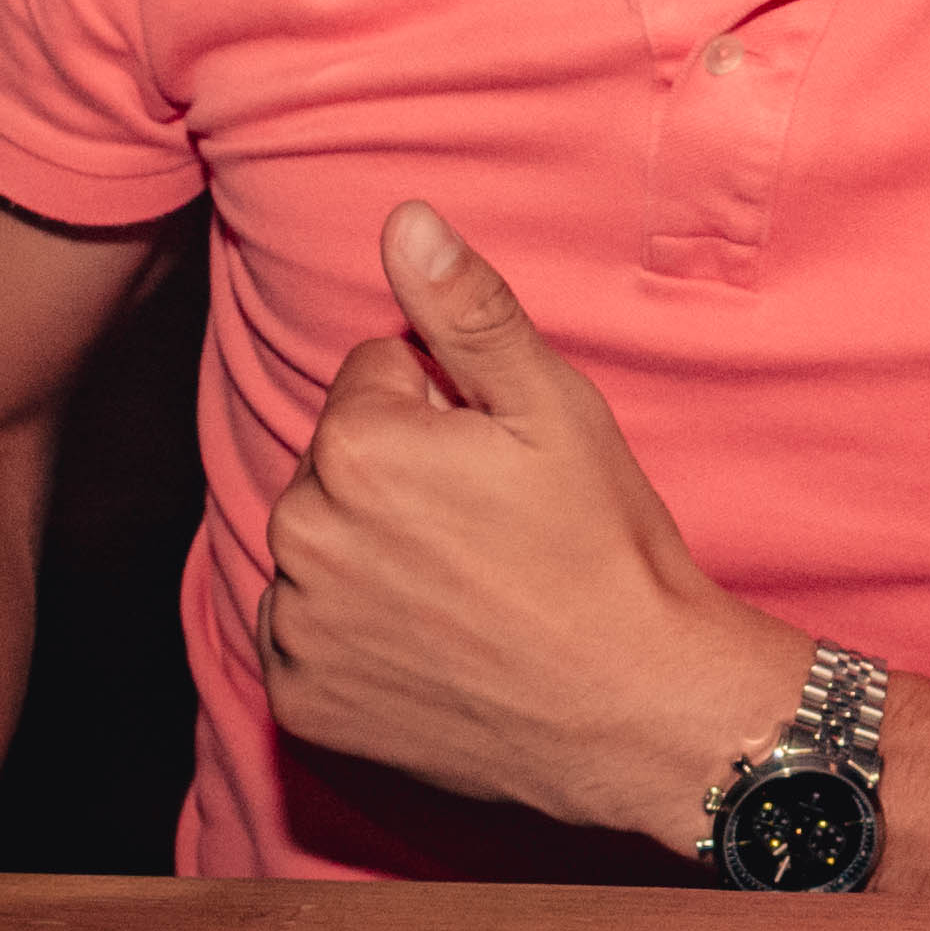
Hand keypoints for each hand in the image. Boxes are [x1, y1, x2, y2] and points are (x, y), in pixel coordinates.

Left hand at [257, 202, 799, 849]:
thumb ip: (468, 309)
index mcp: (356, 448)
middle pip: (339, 463)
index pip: (372, 379)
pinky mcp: (302, 700)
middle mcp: (302, 534)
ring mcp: (297, 626)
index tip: (501, 464)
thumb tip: (404, 220)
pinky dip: (355, 634)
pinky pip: (309, 634)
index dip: (446, 409)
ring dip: (372, 553)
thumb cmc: (604, 551)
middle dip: (399, 478)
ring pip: (322, 547)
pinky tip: (434, 645)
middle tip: (493, 528)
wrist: (633, 710)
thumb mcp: (557, 408)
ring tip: (470, 589)